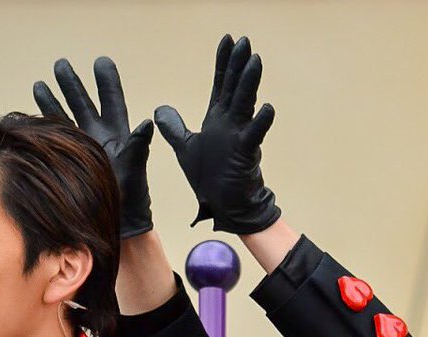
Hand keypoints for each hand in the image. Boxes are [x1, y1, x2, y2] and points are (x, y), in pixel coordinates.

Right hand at [35, 57, 153, 237]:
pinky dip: (44, 126)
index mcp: (118, 132)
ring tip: (40, 83)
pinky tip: (32, 116)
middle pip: (83, 102)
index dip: (106, 81)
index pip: (112, 100)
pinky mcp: (69, 159)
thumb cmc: (133, 195)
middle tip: (61, 64)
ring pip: (65, 117)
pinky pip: (54, 138)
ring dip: (52, 100)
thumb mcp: (137, 167)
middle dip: (72, 84)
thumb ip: (139, 145)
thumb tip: (148, 122)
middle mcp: (99, 135)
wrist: (118, 220)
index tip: (101, 62)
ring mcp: (83, 146)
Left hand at [155, 35, 280, 233]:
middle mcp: (230, 123)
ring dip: (250, 83)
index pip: (221, 84)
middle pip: (235, 87)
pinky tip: (267, 107)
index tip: (228, 40)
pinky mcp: (245, 154)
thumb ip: (174, 128)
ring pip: (245, 104)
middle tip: (245, 41)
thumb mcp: (186, 148)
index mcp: (217, 120)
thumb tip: (160, 109)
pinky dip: (260, 122)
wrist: (224, 206)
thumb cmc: (211, 179)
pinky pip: (254, 135)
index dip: (223, 62)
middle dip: (239, 64)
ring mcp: (239, 137)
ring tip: (255, 61)